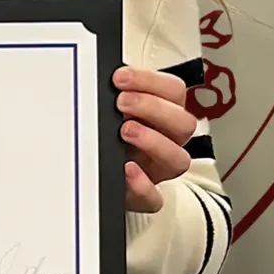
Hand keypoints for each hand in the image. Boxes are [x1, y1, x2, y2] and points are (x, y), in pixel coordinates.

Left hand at [112, 66, 196, 213]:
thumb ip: (113, 92)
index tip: (120, 77)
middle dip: (152, 107)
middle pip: (184, 123)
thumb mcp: (109, 107)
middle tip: (122, 102)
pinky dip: (142, 185)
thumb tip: (101, 75)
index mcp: (161, 113)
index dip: (151, 81)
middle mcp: (166, 140)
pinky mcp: (144, 196)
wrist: (89, 169)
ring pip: (179, 159)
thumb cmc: (105, 131)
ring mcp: (158, 169)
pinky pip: (154, 198)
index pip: (174, 91)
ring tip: (124, 131)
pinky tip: (126, 170)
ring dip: (153, 141)